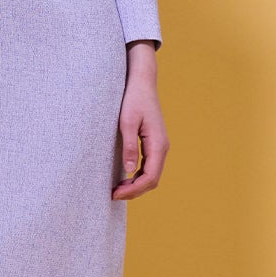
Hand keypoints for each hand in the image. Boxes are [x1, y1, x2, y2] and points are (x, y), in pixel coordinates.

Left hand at [112, 43, 167, 198]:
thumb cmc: (134, 99)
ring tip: (116, 189)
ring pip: (151, 174)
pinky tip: (124, 177)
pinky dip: (137, 176)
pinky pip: (148, 166)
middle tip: (113, 194)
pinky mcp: (153, 143)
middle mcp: (162, 147)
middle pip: (152, 179)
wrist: (142, 82)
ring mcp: (159, 146)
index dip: (134, 190)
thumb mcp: (127, 122)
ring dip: (136, 185)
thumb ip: (129, 146)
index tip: (115, 194)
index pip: (150, 177)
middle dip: (134, 191)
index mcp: (158, 144)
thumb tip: (130, 171)